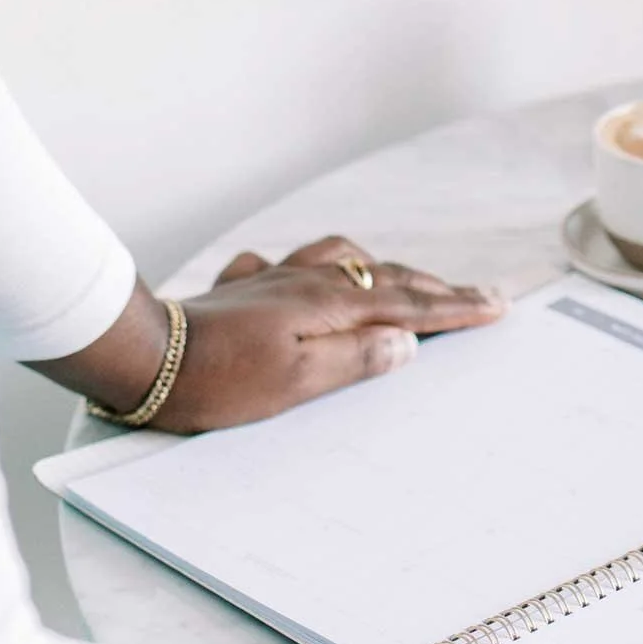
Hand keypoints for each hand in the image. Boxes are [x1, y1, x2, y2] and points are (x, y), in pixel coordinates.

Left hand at [38, 238, 503, 430]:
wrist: (145, 358)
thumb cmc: (220, 383)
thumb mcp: (297, 384)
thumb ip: (356, 360)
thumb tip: (406, 341)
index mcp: (329, 305)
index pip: (409, 304)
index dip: (457, 306)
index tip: (497, 304)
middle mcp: (308, 282)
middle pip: (386, 276)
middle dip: (437, 285)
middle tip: (479, 292)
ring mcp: (275, 280)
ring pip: (342, 259)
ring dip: (382, 268)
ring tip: (404, 279)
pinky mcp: (243, 290)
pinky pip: (291, 266)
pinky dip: (318, 269)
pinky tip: (308, 278)